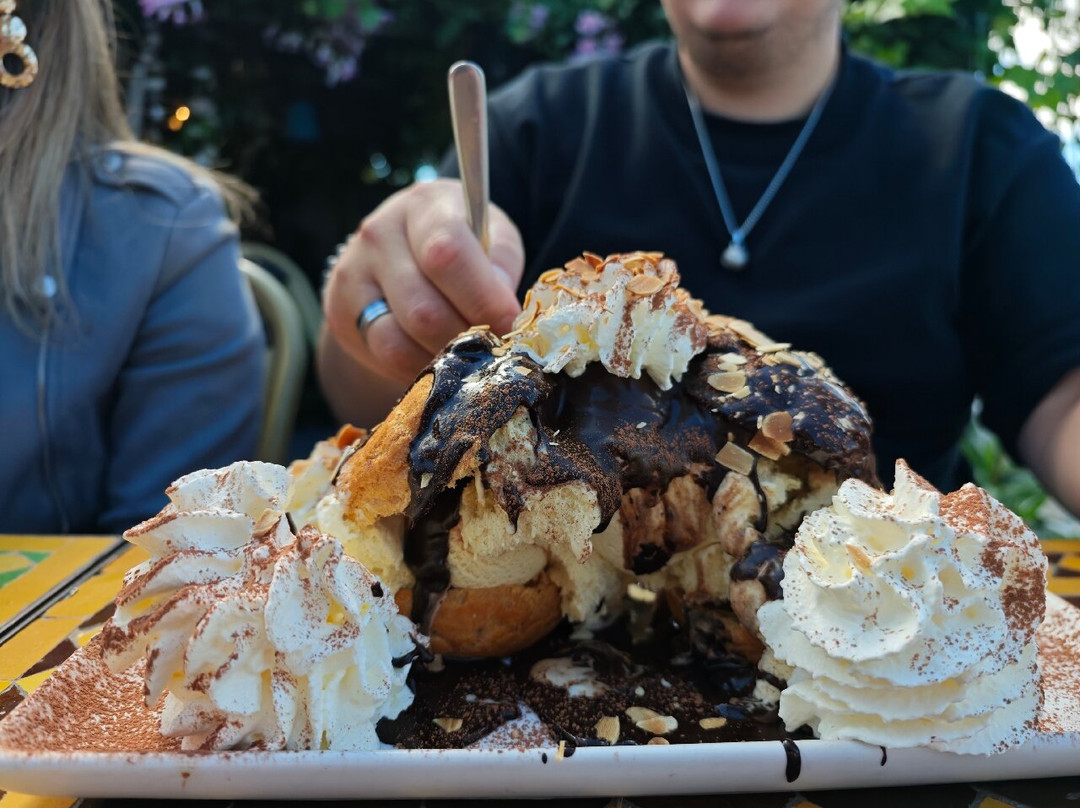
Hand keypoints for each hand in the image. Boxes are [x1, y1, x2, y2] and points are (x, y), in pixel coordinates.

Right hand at [323, 179, 524, 384]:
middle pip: (424, 309)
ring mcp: (353, 273)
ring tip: (468, 357)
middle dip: (466, 339)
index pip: (448, 255)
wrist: (401, 251)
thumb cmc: (461, 244)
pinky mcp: (342, 311)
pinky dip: (419, 368)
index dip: (484, 299)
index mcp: (425, 206)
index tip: (511, 325)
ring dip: (443, 359)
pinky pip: (384, 355)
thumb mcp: (491, 237)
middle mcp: (379, 234)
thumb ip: (502, 263)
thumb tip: (503, 312)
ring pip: (400, 341)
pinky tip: (440, 360)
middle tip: (493, 350)